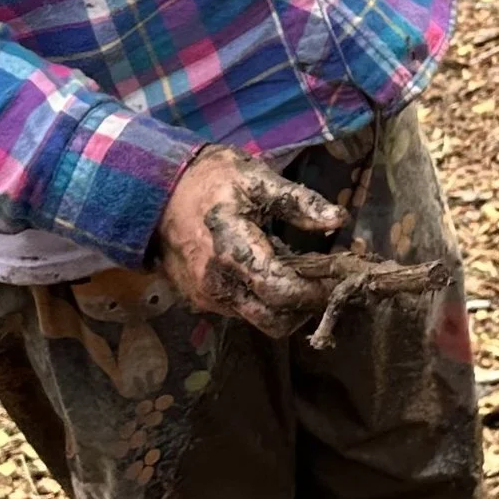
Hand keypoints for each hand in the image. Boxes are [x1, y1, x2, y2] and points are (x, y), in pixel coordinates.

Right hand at [154, 144, 346, 335]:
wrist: (158, 190)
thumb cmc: (211, 180)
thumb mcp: (257, 178)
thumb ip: (299, 202)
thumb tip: (339, 219)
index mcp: (232, 252)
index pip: (283, 291)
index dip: (317, 291)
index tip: (341, 277)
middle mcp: (217, 285)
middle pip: (275, 320)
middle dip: (306, 306)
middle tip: (327, 281)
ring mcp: (207, 297)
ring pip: (260, 320)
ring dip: (287, 305)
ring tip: (303, 274)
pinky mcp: (201, 301)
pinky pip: (242, 312)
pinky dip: (265, 301)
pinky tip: (275, 273)